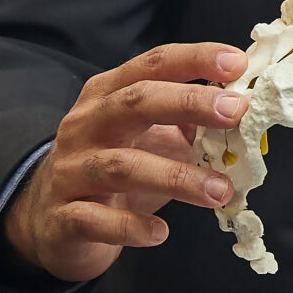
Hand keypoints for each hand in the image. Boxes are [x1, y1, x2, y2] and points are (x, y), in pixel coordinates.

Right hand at [0, 43, 248, 282]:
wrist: (50, 220)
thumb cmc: (113, 166)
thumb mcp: (147, 135)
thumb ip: (188, 121)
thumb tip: (242, 110)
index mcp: (107, 94)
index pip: (152, 64)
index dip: (194, 59)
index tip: (237, 63)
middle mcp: (85, 125)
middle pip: (135, 102)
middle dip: (189, 102)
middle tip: (235, 112)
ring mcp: (71, 171)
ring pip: (122, 166)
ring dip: (177, 177)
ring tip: (220, 190)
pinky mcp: (63, 217)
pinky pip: (96, 220)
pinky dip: (131, 227)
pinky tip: (161, 233)